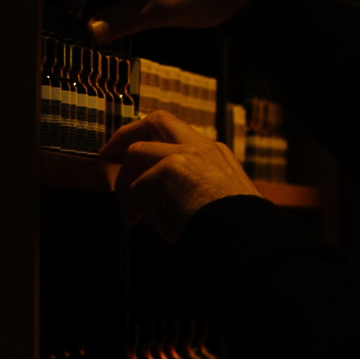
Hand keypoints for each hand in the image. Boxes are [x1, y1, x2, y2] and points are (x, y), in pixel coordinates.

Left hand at [102, 110, 262, 241]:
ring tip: (136, 218)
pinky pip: (139, 189)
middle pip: (155, 120)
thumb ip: (194, 193)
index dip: (151, 144)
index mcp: (216, 155)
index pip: (176, 134)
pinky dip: (148, 214)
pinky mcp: (172, 168)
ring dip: (128, 188)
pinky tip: (170, 232)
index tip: (135, 163)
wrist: (253, 238)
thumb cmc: (240, 230)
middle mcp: (203, 147)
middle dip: (124, 137)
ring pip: (135, 152)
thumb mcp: (220, 203)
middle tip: (106, 158)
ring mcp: (188, 153)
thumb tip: (163, 204)